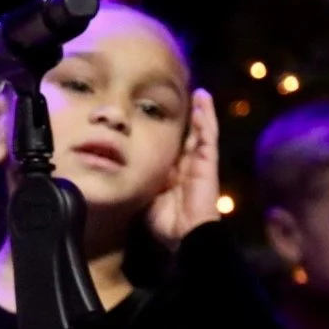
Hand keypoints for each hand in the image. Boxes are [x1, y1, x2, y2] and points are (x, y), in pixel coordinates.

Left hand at [147, 89, 220, 248]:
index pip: (172, 149)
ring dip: (201, 112)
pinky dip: (206, 118)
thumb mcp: (145, 195)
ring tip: (200, 93)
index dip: (169, 134)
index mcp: (173, 175)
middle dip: (189, 118)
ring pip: (201, 131)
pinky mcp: (208, 162)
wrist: (183, 235)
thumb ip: (139, 180)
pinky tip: (204, 101)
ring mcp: (200, 163)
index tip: (162, 117)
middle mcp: (188, 167)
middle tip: (187, 97)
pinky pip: (207, 136)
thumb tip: (121, 168)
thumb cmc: (163, 222)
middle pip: (189, 136)